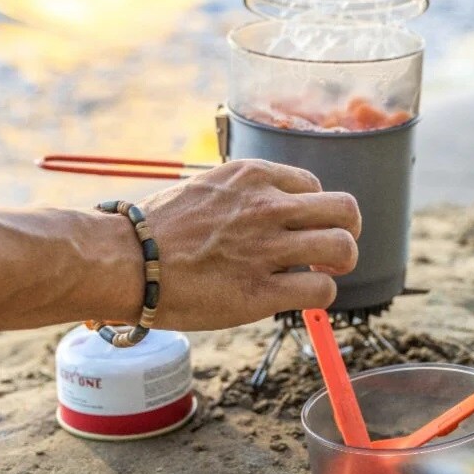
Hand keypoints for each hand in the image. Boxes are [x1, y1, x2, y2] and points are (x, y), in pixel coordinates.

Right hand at [139, 159, 360, 330]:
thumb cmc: (157, 227)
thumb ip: (244, 194)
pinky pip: (320, 290)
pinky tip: (299, 297)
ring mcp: (266, 249)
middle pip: (345, 210)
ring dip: (340, 264)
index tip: (302, 228)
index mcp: (253, 176)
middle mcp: (267, 207)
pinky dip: (319, 295)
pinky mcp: (260, 292)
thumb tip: (272, 210)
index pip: (314, 186)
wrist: (126, 260)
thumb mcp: (207, 188)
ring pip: (343, 248)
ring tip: (322, 273)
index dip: (314, 210)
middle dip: (347, 230)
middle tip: (331, 249)